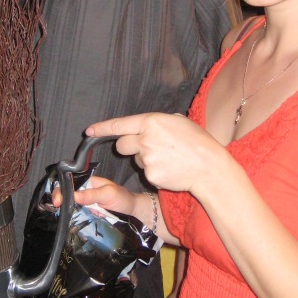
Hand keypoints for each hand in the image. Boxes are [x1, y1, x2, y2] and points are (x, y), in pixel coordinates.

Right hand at [53, 175, 145, 221]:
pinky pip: (75, 215)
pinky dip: (70, 217)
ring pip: (69, 205)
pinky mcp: (86, 214)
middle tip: (57, 208)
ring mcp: (84, 204)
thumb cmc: (122, 198)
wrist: (132, 212)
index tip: (57, 200)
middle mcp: (84, 192)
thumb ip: (91, 194)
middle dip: (59, 200)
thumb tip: (73, 196)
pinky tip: (66, 220)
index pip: (69, 183)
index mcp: (88, 182)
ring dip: (64, 210)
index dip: (61, 190)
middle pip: (66, 194)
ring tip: (60, 214)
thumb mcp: (108, 194)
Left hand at [86, 113, 217, 194]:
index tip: (89, 131)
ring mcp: (146, 159)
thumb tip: (146, 126)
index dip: (102, 128)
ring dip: (146, 159)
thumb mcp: (179, 122)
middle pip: (121, 145)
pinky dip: (155, 172)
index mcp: (151, 122)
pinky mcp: (150, 175)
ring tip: (169, 159)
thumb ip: (158, 123)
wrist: (209, 167)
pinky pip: (146, 173)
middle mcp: (145, 139)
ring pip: (136, 160)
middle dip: (128, 147)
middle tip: (147, 148)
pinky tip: (170, 170)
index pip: (119, 124)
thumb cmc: (198, 142)